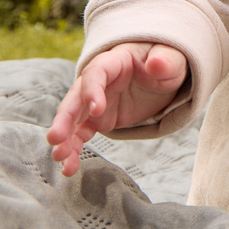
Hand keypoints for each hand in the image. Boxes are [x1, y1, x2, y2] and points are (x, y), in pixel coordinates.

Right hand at [46, 43, 187, 176]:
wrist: (163, 75)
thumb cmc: (166, 63)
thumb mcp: (173, 60)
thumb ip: (167, 61)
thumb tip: (157, 64)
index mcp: (114, 62)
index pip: (96, 73)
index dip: (92, 90)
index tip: (97, 110)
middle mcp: (98, 82)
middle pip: (75, 98)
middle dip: (65, 119)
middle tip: (55, 139)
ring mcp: (95, 102)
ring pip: (74, 120)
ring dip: (65, 139)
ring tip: (60, 159)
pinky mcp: (98, 119)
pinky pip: (81, 134)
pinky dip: (75, 149)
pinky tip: (70, 167)